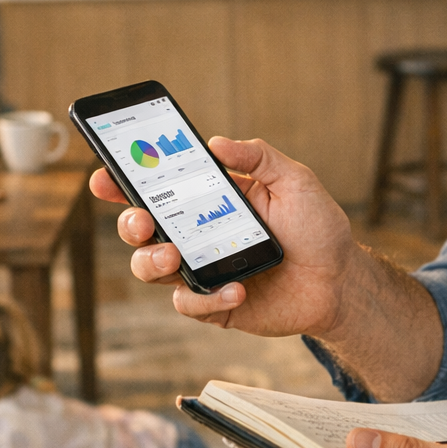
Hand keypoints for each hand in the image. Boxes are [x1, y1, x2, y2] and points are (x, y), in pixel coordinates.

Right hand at [90, 136, 359, 337]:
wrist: (340, 281)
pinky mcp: (215, 305)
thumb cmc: (317, 228)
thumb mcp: (294, 180)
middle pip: (141, 230)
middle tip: (141, 221)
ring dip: (151, 262)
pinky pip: (190, 304)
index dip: (125, 182)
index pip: (158, 188)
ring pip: (150, 269)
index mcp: (209, 200)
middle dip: (129, 224)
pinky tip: (236, 290)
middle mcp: (197, 235)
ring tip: (174, 256)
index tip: (105, 175)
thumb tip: (215, 142)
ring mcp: (203, 270)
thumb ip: (258, 156)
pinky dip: (207, 298)